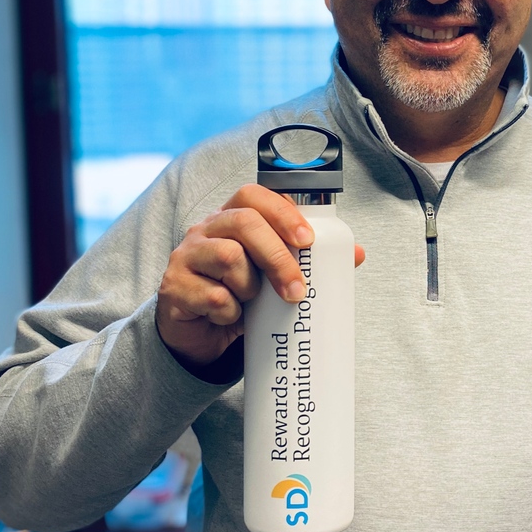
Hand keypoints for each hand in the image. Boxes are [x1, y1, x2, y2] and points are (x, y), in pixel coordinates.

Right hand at [156, 184, 364, 369]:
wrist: (200, 336)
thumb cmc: (241, 296)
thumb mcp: (272, 277)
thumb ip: (308, 261)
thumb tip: (357, 254)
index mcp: (231, 219)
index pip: (253, 195)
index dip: (282, 211)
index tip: (308, 239)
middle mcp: (205, 229)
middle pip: (244, 223)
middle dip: (278, 256)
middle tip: (297, 290)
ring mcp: (186, 256)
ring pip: (229, 257)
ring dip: (250, 287)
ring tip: (252, 303)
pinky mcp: (174, 287)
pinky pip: (212, 296)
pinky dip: (229, 312)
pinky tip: (230, 317)